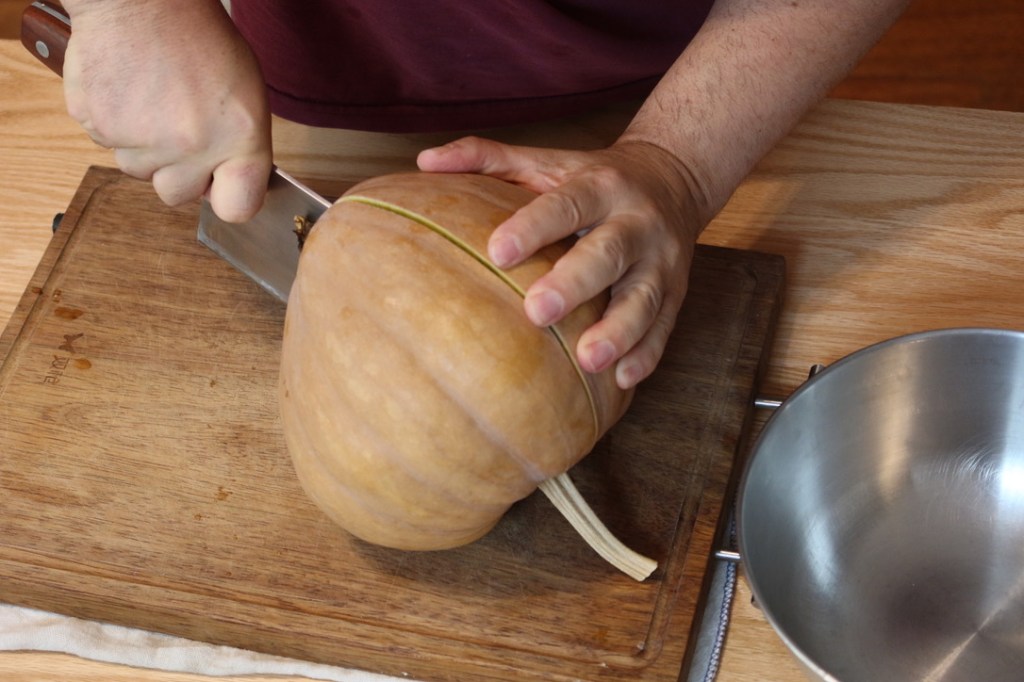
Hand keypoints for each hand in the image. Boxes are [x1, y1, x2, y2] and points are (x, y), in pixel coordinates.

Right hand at [62, 0, 271, 221]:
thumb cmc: (200, 38)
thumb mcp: (246, 93)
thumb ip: (239, 146)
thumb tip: (224, 184)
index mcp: (239, 138)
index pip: (238, 208)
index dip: (228, 197)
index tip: (223, 184)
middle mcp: (191, 146)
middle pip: (177, 194)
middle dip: (178, 170)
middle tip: (180, 125)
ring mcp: (141, 139)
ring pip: (139, 170)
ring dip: (145, 146)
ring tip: (154, 97)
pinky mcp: (99, 126)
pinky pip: (108, 144)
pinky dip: (116, 123)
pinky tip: (129, 89)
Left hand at [417, 137, 705, 388]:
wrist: (674, 178)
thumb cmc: (591, 177)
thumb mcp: (544, 161)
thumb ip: (486, 157)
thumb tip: (423, 162)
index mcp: (599, 186)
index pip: (566, 204)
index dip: (534, 227)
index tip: (497, 251)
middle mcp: (635, 222)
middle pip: (608, 253)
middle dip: (575, 283)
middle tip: (538, 311)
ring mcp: (660, 260)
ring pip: (642, 297)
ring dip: (618, 329)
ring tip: (588, 359)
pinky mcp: (676, 292)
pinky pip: (663, 326)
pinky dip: (646, 354)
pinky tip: (622, 379)